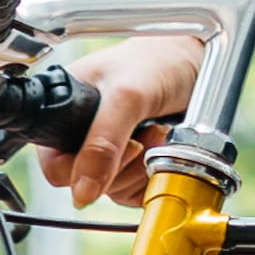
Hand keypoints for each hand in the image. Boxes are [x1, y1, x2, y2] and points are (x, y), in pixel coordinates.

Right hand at [53, 32, 203, 208]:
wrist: (200, 61)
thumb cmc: (160, 60)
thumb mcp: (127, 96)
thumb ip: (101, 143)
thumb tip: (81, 190)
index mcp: (63, 111)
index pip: (54, 167)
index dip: (83, 169)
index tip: (117, 146)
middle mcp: (81, 135)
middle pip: (86, 185)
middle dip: (122, 166)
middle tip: (141, 135)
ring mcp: (107, 153)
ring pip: (112, 191)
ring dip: (141, 169)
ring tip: (154, 133)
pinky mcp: (132, 166)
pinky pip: (133, 193)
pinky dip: (151, 177)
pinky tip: (160, 146)